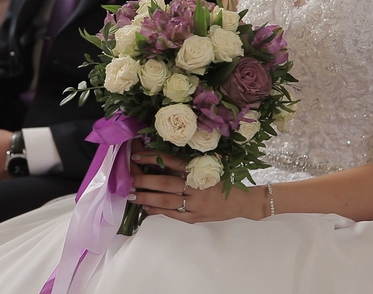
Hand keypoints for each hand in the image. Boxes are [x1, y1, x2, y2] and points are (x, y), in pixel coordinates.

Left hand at [129, 141, 265, 222]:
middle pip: (166, 182)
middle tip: (130, 179)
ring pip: (166, 200)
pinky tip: (146, 208)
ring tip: (133, 195)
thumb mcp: (207, 167)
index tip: (136, 156)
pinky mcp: (195, 218)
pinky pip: (172, 214)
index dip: (153, 158)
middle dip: (145, 180)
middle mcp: (197, 186)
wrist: (242, 201)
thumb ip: (185, 166)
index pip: (172, 162)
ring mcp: (196, 204)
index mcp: (200, 170)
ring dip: (147, 197)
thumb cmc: (222, 181)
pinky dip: (158, 211)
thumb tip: (157, 161)